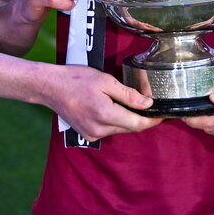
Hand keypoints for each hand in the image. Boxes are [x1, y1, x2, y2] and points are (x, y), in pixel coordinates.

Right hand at [44, 65, 162, 141]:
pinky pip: (108, 130)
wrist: (50, 87)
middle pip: (129, 127)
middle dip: (140, 117)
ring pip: (119, 129)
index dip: (152, 120)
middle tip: (147, 102)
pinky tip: (111, 107)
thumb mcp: (105, 81)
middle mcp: (99, 129)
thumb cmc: (76, 79)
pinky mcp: (87, 135)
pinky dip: (114, 121)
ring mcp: (92, 134)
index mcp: (105, 114)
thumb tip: (148, 104)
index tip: (163, 114)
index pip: (137, 124)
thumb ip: (128, 94)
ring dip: (127, 118)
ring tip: (128, 101)